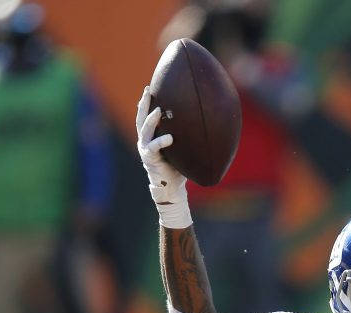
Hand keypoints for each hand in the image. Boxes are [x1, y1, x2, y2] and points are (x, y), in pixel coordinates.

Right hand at [135, 86, 190, 228]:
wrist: (172, 186)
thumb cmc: (178, 165)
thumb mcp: (182, 147)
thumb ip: (188, 136)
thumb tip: (209, 123)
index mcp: (151, 135)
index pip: (147, 114)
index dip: (147, 101)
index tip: (151, 87)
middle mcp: (145, 139)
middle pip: (141, 117)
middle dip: (143, 104)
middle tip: (148, 90)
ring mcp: (145, 148)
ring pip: (145, 130)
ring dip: (150, 120)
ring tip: (158, 110)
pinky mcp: (150, 158)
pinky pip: (154, 148)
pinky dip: (161, 142)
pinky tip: (170, 137)